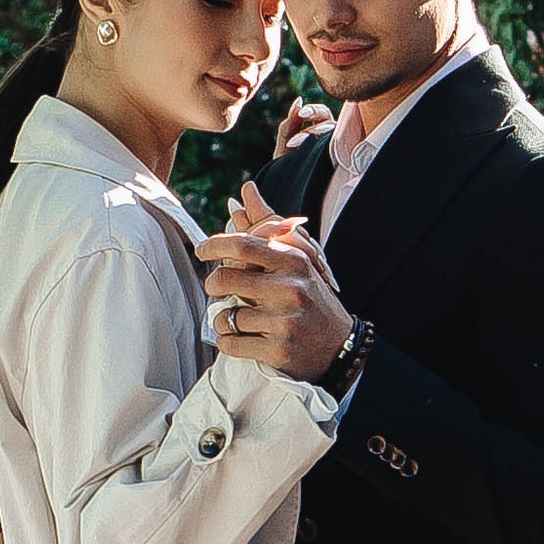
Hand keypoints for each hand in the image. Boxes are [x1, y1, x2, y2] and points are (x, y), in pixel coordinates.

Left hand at [198, 180, 354, 381]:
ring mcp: (285, 322)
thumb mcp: (298, 260)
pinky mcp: (279, 351)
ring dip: (223, 319)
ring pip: (226, 316)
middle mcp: (291, 289)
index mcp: (294, 262)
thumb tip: (245, 192)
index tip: (202, 249)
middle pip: (225, 279)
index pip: (243, 245)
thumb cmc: (311, 298)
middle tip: (217, 288)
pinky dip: (228, 342)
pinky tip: (241, 338)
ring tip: (238, 319)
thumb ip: (268, 227)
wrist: (341, 346)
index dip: (214, 245)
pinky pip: (231, 344)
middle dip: (213, 284)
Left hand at [274, 95, 335, 158]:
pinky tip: (312, 149)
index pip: (320, 113)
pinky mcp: (337, 159)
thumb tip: (299, 100)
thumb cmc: (287, 162)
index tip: (300, 114)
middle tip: (302, 116)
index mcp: (318, 129)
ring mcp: (333, 147)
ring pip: (332, 130)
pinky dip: (324, 143)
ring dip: (315, 131)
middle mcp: (329, 136)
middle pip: (329, 118)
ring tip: (294, 143)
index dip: (312, 110)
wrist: (286, 186)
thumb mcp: (285, 140)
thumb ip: (290, 122)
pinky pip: (337, 146)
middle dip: (316, 113)